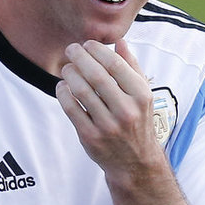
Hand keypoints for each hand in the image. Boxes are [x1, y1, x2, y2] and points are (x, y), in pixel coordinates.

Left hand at [55, 39, 160, 172]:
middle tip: (71, 49)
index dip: (97, 50)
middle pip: (96, 75)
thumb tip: (119, 41)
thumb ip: (132, 67)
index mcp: (141, 95)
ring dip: (69, 73)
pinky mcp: (91, 137)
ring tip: (67, 67)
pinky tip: (62, 86)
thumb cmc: (137, 120)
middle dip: (79, 57)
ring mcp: (108, 126)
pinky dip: (63, 93)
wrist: (135, 162)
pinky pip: (71, 109)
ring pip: (81, 91)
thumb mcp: (143, 94)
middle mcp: (126, 110)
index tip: (87, 44)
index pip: (115, 64)